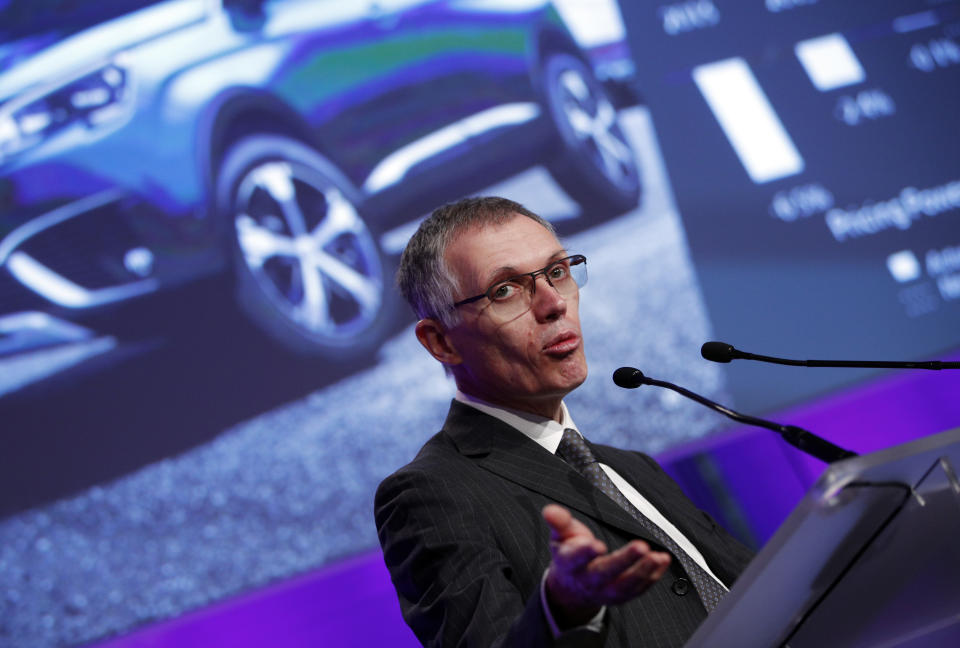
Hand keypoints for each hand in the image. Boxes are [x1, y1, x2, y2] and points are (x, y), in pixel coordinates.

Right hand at [542, 503, 670, 625]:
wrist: (572, 588)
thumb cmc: (569, 554)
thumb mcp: (560, 536)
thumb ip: (559, 522)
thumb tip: (549, 510)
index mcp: (569, 564)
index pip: (575, 559)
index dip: (585, 553)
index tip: (597, 545)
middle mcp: (587, 580)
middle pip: (605, 573)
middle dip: (624, 560)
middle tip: (640, 546)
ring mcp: (606, 591)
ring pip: (625, 585)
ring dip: (643, 571)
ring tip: (657, 557)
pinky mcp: (622, 596)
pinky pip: (639, 589)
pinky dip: (653, 576)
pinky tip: (663, 560)